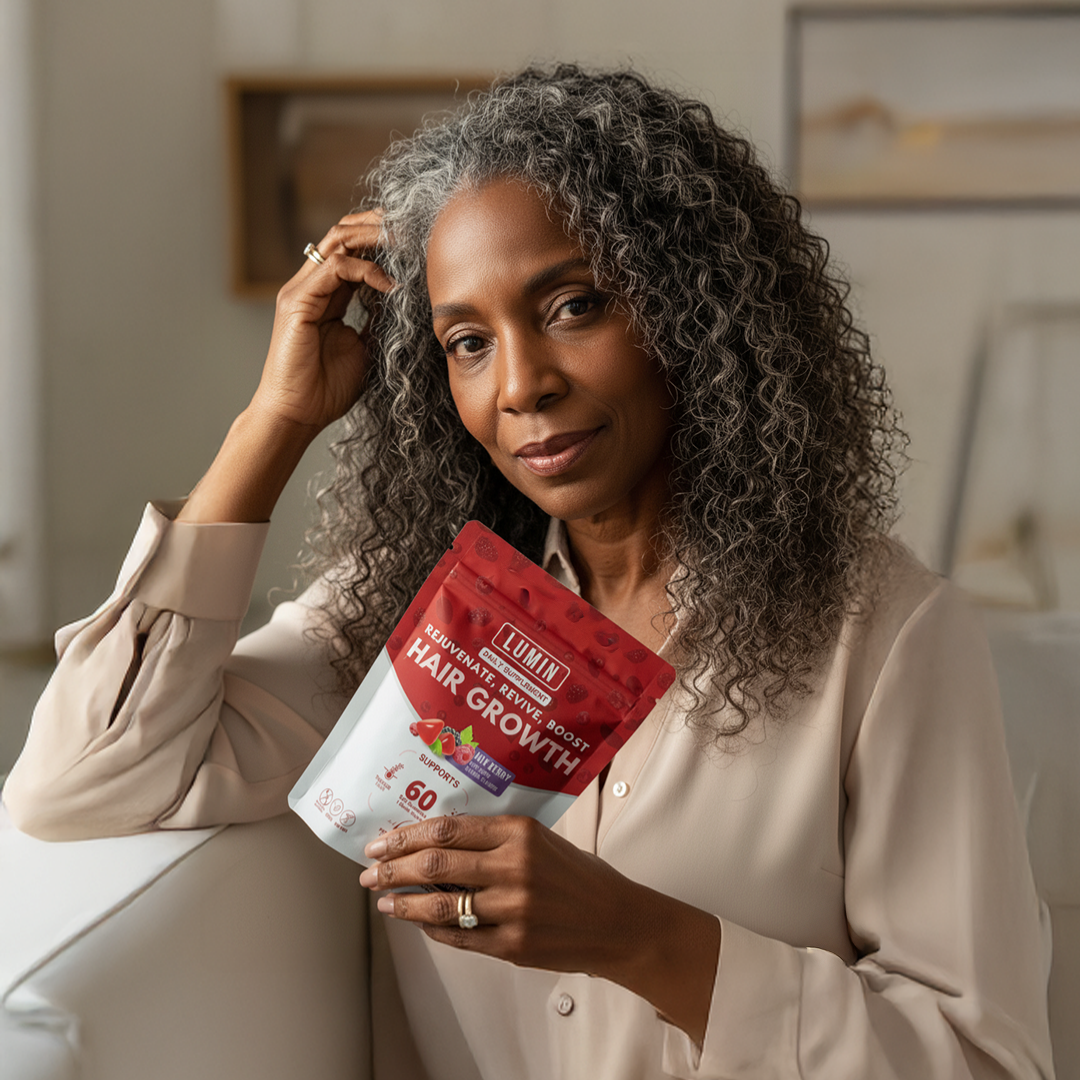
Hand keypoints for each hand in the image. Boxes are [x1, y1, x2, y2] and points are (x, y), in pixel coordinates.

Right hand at [250, 211, 392, 434]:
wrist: (298, 414)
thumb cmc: (328, 389)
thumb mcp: (367, 347)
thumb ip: (379, 320)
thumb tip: (406, 302)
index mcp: (326, 294)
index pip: (353, 250)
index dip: (383, 242)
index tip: (416, 246)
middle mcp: (311, 285)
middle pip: (343, 234)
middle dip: (379, 227)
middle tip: (413, 232)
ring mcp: (301, 290)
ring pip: (338, 240)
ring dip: (375, 239)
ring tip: (405, 248)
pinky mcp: (297, 301)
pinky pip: (336, 268)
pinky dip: (367, 270)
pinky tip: (390, 286)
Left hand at [359, 814, 720, 1043]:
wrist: (616, 920)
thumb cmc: (576, 875)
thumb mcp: (539, 839)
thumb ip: (493, 837)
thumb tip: (434, 838)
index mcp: (518, 832)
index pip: (447, 828)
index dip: (406, 835)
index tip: (382, 840)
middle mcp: (513, 867)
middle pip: (435, 864)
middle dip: (393, 867)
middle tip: (370, 869)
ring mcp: (512, 909)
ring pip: (439, 904)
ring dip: (403, 902)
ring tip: (383, 900)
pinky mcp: (513, 945)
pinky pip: (458, 936)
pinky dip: (432, 929)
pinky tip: (418, 922)